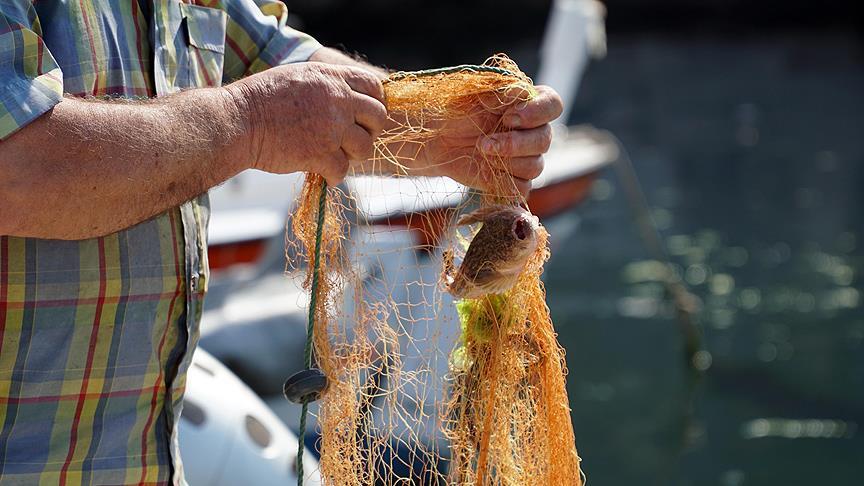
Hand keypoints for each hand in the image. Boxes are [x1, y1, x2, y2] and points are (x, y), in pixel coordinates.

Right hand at [226, 62, 387, 184]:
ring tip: (336, 156)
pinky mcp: (320, 154)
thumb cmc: (262, 100)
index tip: (365, 116)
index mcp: (331, 77)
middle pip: (378, 118)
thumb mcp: (299, 76)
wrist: (237, 121)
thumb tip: (348, 98)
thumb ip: (327, 85)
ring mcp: (331, 128)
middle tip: (352, 140)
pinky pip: (343, 170)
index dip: (375, 102)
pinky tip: (323, 172)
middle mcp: (337, 100)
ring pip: (365, 147)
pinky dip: (334, 175)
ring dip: (353, 155)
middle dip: (370, 131)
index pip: (374, 86)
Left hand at [409, 85, 562, 195]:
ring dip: (506, 163)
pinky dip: (504, 182)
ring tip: (480, 153)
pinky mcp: (513, 180)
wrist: (437, 139)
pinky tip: (485, 170)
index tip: (510, 117)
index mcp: (528, 104)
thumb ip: (500, 91)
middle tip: (483, 143)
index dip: (538, 113)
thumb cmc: (455, 111)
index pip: (553, 105)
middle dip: (514, 144)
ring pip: (535, 166)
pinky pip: (523, 188)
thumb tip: (522, 92)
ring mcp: (525, 157)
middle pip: (545, 140)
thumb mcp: (474, 93)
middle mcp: (532, 131)